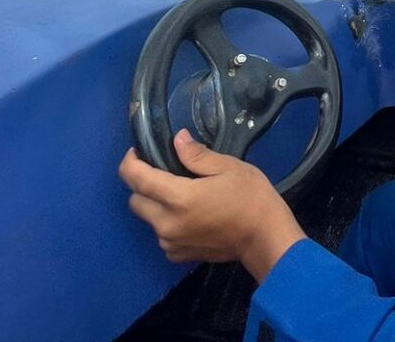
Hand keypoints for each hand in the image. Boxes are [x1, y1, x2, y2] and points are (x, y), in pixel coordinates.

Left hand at [119, 129, 305, 281]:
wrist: (264, 237)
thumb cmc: (251, 198)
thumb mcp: (229, 167)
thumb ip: (197, 155)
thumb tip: (177, 140)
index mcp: (178, 198)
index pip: (137, 179)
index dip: (130, 163)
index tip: (137, 153)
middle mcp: (166, 223)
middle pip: (135, 201)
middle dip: (144, 185)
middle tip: (166, 174)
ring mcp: (170, 242)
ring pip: (148, 219)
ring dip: (157, 206)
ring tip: (184, 196)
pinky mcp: (178, 255)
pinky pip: (162, 235)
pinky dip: (168, 224)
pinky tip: (191, 217)